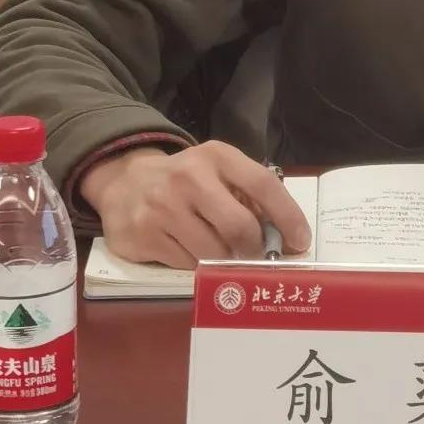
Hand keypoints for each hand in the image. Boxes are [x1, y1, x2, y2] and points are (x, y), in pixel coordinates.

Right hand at [79, 141, 311, 268]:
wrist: (123, 182)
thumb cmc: (184, 180)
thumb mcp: (216, 171)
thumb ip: (248, 195)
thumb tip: (284, 236)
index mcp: (216, 157)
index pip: (263, 184)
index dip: (287, 216)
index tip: (301, 241)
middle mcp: (189, 178)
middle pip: (239, 227)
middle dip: (254, 250)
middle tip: (258, 258)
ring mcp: (163, 208)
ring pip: (212, 254)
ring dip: (224, 262)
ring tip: (221, 254)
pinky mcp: (143, 236)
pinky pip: (186, 266)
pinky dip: (197, 266)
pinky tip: (190, 251)